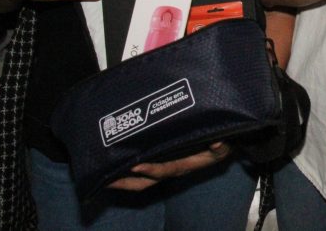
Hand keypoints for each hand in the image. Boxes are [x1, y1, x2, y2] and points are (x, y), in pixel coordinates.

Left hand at [107, 142, 231, 190]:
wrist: (219, 149)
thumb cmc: (219, 146)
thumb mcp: (223, 146)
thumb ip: (220, 146)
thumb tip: (216, 142)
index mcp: (183, 165)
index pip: (165, 170)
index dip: (151, 169)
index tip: (136, 166)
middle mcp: (170, 170)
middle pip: (144, 182)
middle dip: (124, 183)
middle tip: (103, 180)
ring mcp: (164, 168)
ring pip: (140, 180)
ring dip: (121, 179)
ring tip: (101, 176)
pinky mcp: (160, 164)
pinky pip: (141, 171)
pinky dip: (126, 171)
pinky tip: (114, 165)